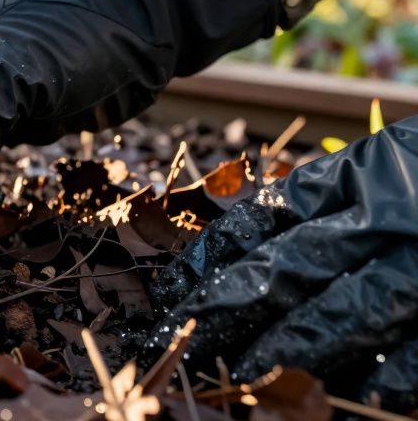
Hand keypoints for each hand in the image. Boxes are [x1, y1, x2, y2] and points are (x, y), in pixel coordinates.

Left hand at [146, 120, 417, 411]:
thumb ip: (321, 204)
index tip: (171, 296)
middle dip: (228, 312)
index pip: (264, 218)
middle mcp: (391, 214)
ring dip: (289, 349)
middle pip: (290, 269)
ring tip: (245, 380)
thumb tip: (236, 260)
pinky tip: (360, 397)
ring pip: (348, 310)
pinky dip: (397, 373)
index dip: (211, 261)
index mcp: (361, 176)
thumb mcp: (382, 168)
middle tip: (183, 348)